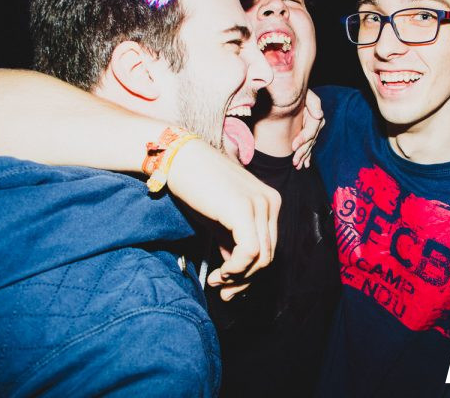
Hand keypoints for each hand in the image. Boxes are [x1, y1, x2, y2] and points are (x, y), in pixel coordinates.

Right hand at [165, 139, 279, 300]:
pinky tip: (220, 273)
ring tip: (217, 280)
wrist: (179, 160)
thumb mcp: (220, 220)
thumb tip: (234, 275)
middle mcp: (270, 202)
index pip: (269, 246)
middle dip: (245, 279)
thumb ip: (232, 243)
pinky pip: (250, 252)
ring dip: (239, 277)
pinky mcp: (244, 209)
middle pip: (268, 255)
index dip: (251, 272)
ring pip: (261, 257)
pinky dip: (236, 269)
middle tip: (223, 291)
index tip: (230, 287)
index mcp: (269, 202)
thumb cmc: (196, 186)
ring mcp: (260, 204)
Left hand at [291, 88, 324, 168]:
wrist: (291, 91)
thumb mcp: (306, 94)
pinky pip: (308, 146)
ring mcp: (313, 130)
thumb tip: (319, 116)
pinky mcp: (308, 133)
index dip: (303, 139)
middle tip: (294, 162)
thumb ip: (314, 103)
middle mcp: (316, 124)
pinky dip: (307, 156)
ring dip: (304, 157)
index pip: (311, 131)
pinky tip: (305, 164)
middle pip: (311, 141)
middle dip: (302, 152)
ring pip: (309, 146)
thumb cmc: (297, 92)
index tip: (293, 146)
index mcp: (316, 116)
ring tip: (297, 166)